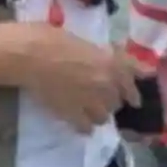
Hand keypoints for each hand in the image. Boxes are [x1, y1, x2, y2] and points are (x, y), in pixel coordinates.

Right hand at [11, 25, 139, 133]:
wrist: (30, 54)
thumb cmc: (53, 38)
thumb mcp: (86, 42)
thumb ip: (103, 55)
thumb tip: (109, 61)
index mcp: (111, 62)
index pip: (133, 78)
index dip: (134, 89)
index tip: (136, 98)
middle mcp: (106, 84)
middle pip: (118, 101)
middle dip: (111, 99)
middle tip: (101, 97)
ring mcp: (90, 101)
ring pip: (104, 117)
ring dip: (99, 113)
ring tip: (89, 110)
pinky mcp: (72, 114)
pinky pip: (87, 128)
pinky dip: (85, 126)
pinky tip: (79, 122)